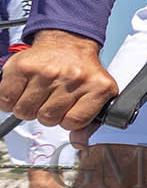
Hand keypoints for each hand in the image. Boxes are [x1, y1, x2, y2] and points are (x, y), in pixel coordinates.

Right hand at [0, 30, 116, 130]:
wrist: (68, 43)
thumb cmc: (82, 73)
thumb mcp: (96, 96)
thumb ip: (89, 123)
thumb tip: (79, 143)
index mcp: (97, 87)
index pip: (73, 122)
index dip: (66, 120)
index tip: (67, 111)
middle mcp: (73, 78)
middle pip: (47, 118)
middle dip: (46, 114)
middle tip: (50, 100)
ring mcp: (47, 72)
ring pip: (25, 111)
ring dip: (28, 108)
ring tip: (37, 95)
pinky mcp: (22, 67)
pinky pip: (6, 99)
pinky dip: (9, 100)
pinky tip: (21, 91)